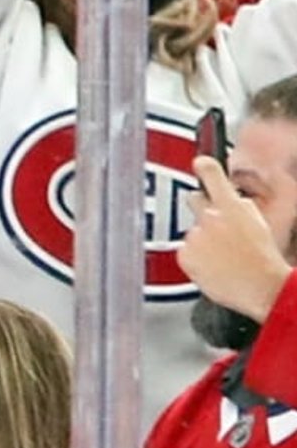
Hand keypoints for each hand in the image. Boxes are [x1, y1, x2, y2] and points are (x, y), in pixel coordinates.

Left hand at [180, 156, 292, 322]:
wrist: (262, 287)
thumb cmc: (263, 259)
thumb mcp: (258, 223)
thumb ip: (240, 207)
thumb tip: (230, 200)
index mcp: (232, 207)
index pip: (214, 177)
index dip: (205, 166)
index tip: (199, 161)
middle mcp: (210, 218)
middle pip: (194, 200)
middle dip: (200, 207)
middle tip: (214, 226)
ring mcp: (195, 236)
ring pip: (192, 232)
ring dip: (201, 240)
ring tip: (221, 257)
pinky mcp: (185, 254)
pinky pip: (186, 251)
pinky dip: (195, 258)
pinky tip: (212, 266)